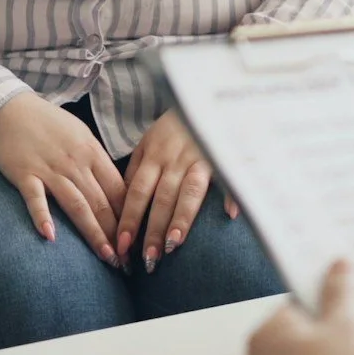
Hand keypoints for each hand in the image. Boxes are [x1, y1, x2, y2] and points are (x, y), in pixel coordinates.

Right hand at [0, 92, 127, 264]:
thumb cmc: (48, 125)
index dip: (131, 218)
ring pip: (78, 206)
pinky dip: (43, 217)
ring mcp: (50, 170)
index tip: (137, 241)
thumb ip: (97, 163)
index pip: (118, 191)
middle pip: (102, 203)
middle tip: (128, 262)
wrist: (10, 109)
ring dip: (94, 234)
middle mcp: (75, 163)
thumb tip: (117, 191)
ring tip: (107, 257)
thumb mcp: (81, 136)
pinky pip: (36, 199)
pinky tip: (50, 236)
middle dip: (118, 235)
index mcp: (92, 153)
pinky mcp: (25, 174)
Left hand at [114, 110, 239, 272]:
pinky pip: (228, 175)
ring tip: (172, 245)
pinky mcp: (222, 155)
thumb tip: (122, 202)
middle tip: (146, 259)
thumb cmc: (172, 126)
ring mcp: (198, 157)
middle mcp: (173, 158)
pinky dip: (231, 194)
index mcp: (152, 155)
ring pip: (188, 192)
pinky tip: (232, 215)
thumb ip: (137, 170)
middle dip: (151, 230)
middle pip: (160, 198)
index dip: (129, 220)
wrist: (201, 95)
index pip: (136, 192)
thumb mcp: (148, 143)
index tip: (121, 245)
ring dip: (180, 220)